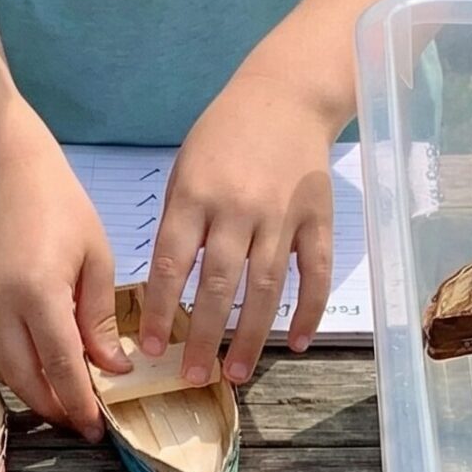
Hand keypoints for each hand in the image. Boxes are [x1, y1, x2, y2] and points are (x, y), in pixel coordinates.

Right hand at [0, 151, 128, 441]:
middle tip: (80, 423)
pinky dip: (14, 368)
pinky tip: (39, 372)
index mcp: (37, 291)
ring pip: (2, 369)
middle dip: (53, 407)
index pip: (60, 364)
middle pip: (24, 377)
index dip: (79, 401)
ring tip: (63, 403)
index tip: (97, 427)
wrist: (6, 175)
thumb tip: (111, 369)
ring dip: (32, 392)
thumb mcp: (96, 261)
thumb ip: (99, 320)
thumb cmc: (61, 209)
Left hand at [140, 69, 339, 383]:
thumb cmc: (225, 134)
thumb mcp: (185, 167)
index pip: (173, 264)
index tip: (153, 349)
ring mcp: (281, 214)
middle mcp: (238, 207)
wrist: (285, 94)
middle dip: (205, 338)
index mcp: (195, 194)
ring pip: (266, 287)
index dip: (162, 311)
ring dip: (250, 337)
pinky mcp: (317, 218)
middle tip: (194, 377)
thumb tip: (170, 287)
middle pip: (220, 285)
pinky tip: (294, 343)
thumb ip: (179, 222)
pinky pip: (314, 274)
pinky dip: (307, 312)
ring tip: (236, 373)